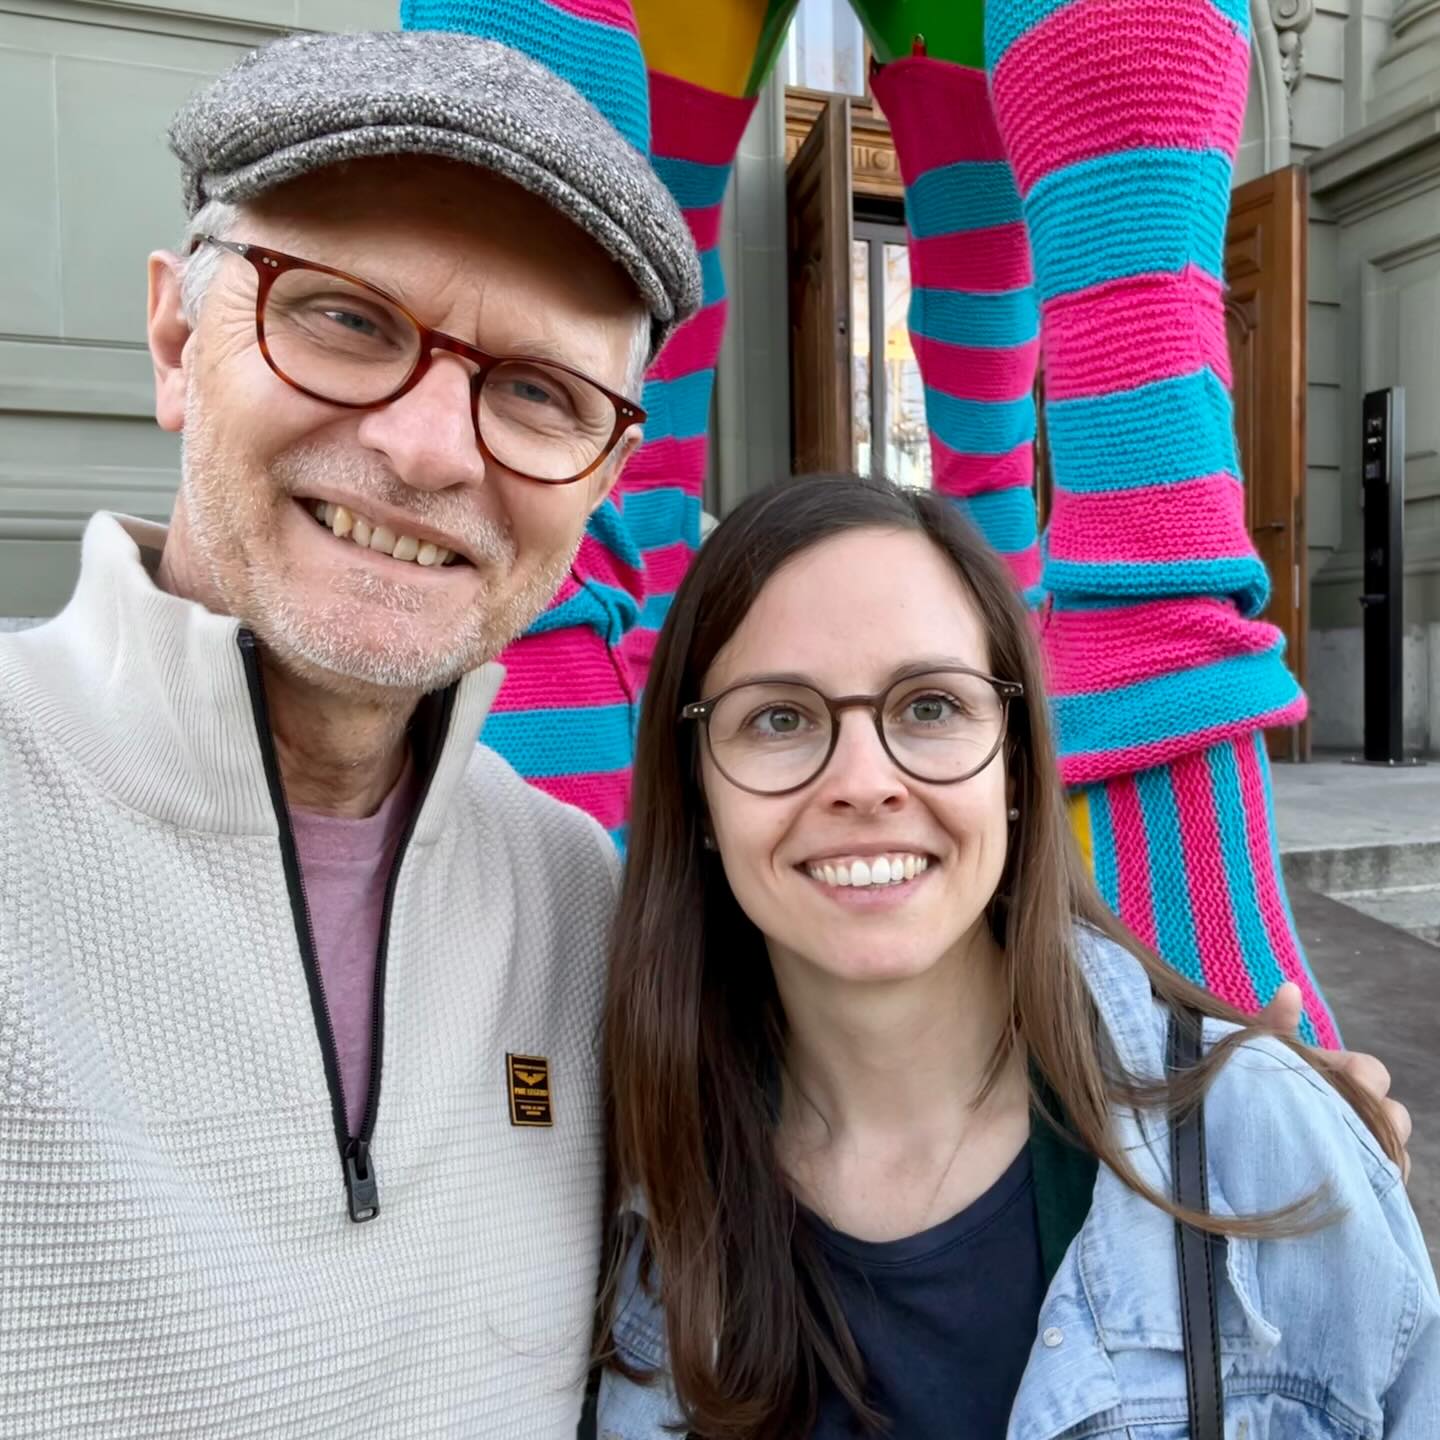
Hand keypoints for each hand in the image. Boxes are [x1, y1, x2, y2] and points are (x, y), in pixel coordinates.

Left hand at [1256, 983, 1412, 1182]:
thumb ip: (1273, 1024)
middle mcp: (1359, 1111)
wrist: (1221, 1134)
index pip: (1372, 1072)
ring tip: (1336, 1154)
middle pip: (1394, 1115)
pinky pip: (1382, 1186)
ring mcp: (1362, 1149)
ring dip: (1372, 1154)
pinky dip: (1369, 1183)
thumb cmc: (1246, 1086)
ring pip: (1393, 1153)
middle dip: (1372, 1118)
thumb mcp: (1253, 1054)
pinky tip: (1345, 1182)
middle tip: (1338, 1121)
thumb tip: (1290, 990)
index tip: (1330, 1078)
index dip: (1356, 1076)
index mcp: (1340, 1076)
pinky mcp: (1356, 1182)